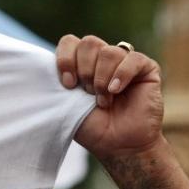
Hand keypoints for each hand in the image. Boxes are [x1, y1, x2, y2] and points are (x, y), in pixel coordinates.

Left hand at [57, 35, 163, 160]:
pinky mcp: (146, 68)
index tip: (68, 85)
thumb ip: (57, 83)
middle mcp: (102, 59)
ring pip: (109, 52)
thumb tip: (42, 64)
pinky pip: (132, 59)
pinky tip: (116, 91)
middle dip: (85, 70)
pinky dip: (122, 75)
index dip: (66, 60)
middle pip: (88, 43)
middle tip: (87, 94)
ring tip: (104, 101)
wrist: (119, 146)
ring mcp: (124, 62)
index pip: (69, 42)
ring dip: (101, 79)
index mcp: (81, 64)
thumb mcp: (66, 104)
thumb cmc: (92, 128)